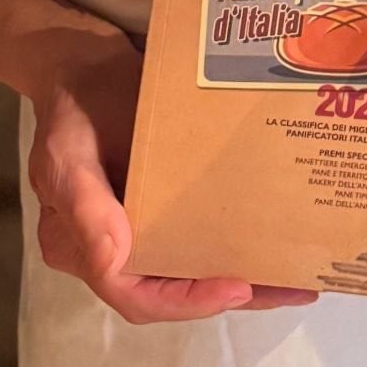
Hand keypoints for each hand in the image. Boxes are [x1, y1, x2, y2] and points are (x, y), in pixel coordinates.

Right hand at [28, 33, 314, 320]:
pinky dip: (237, 239)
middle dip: (232, 294)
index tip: (236, 289)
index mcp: (83, 249)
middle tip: (292, 289)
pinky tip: (278, 234)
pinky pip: (202, 230)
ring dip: (246, 275)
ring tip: (299, 277)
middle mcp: (115, 248)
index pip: (136, 295)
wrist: (86, 66)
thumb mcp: (67, 156)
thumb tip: (114, 261)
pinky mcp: (167, 201)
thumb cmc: (73, 112)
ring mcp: (144, 225)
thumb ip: (86, 209)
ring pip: (195, 266)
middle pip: (174, 289)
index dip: (187, 300)